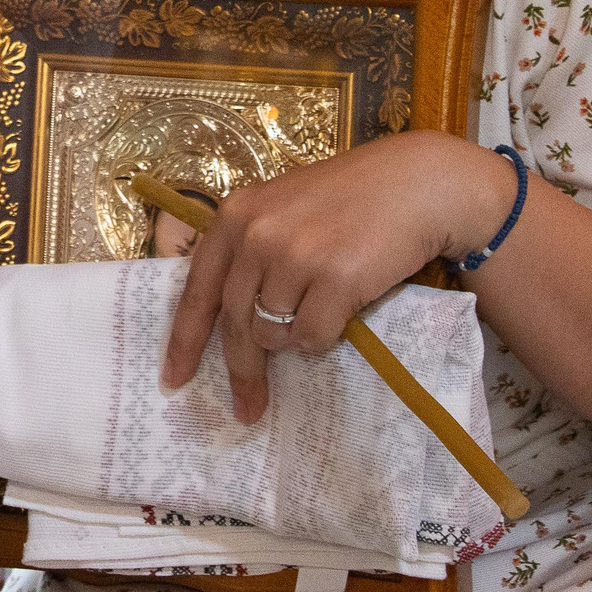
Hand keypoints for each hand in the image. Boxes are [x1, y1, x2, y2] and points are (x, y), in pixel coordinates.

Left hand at [161, 131, 516, 420]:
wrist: (416, 184)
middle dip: (241, 371)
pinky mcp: (334, 279)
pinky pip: (312, 338)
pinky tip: (343, 312)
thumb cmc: (350, 198)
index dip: (184, 341)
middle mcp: (257, 234)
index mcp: (236, 215)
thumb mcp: (283, 209)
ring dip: (295, 339)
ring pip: (273, 334)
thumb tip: (228, 321)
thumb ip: (250, 250)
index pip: (197, 290)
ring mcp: (294, 256)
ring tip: (323, 310)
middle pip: (234, 323)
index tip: (175, 379)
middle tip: (248, 407)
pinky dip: (325, 338)